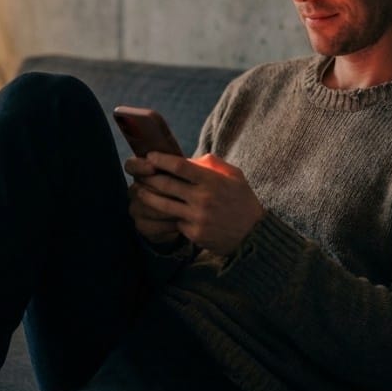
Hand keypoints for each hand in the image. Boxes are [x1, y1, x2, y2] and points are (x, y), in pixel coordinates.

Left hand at [128, 152, 263, 255]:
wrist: (253, 234)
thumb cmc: (241, 200)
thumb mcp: (234, 176)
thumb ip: (212, 164)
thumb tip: (189, 159)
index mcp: (212, 181)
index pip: (180, 166)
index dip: (161, 160)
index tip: (150, 156)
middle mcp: (203, 199)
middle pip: (166, 185)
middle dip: (148, 178)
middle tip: (139, 173)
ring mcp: (197, 218)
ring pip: (163, 205)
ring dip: (147, 197)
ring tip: (139, 192)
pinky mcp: (194, 234)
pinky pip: (174, 222)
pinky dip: (167, 217)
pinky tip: (158, 212)